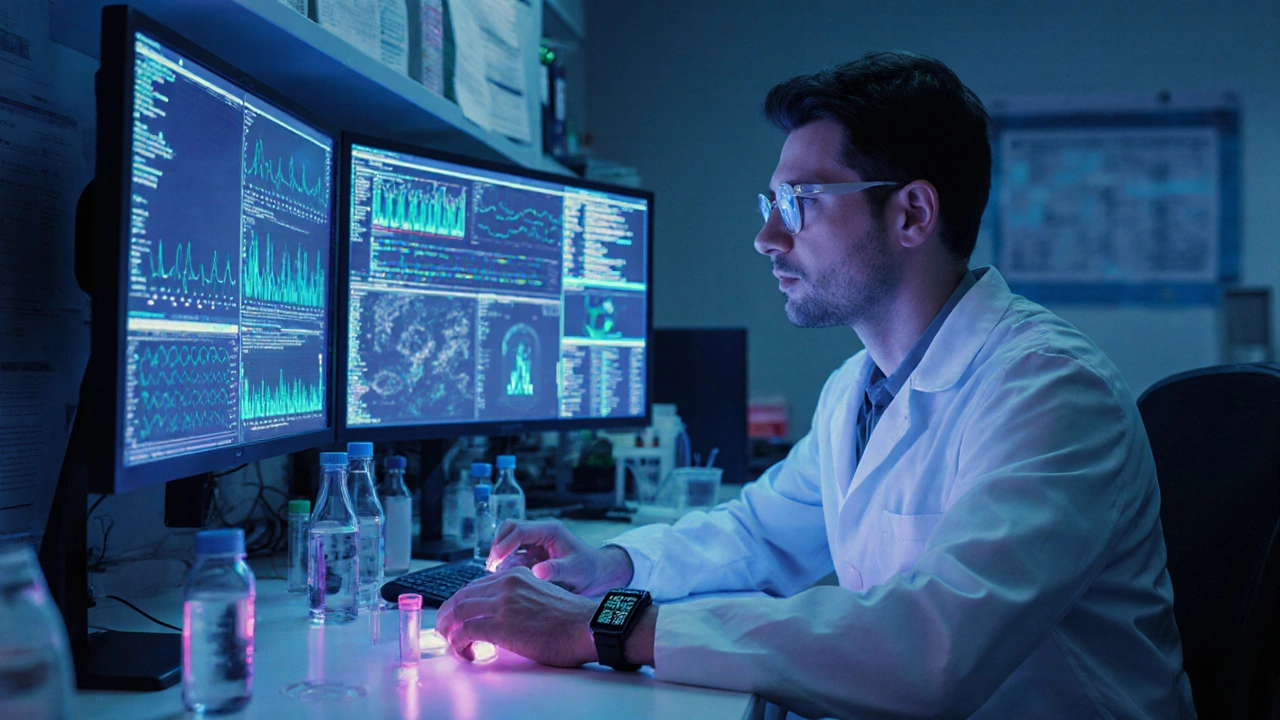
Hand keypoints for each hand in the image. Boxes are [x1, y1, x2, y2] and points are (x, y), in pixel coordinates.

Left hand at [435, 566, 597, 666]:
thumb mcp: (540, 596)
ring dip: (449, 630)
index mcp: (516, 576)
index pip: (475, 585)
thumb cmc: (570, 619)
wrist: (587, 626)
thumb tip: (502, 617)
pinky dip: (459, 643)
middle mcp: (506, 583)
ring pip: (457, 611)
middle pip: (461, 596)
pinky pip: (465, 631)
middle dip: (447, 615)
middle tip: (445, 631)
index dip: (461, 603)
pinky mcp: (501, 624)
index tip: (457, 616)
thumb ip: (519, 599)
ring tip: (452, 643)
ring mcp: (502, 602)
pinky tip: (466, 652)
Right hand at [487, 519, 632, 596]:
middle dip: (498, 546)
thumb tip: (536, 572)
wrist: (596, 574)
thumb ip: (556, 570)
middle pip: (510, 529)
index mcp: (550, 530)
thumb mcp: (574, 571)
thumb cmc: (588, 570)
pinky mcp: (533, 551)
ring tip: (495, 573)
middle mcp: (541, 532)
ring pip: (508, 539)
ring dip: (500, 554)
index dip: (505, 544)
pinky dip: (506, 562)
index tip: (495, 561)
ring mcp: (536, 540)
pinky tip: (504, 576)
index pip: (520, 530)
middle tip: (491, 567)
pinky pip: (513, 552)